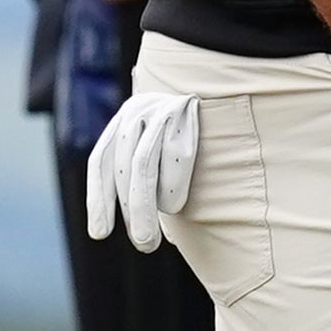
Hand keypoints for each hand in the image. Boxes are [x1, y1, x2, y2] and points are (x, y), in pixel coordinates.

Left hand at [84, 92, 199, 253]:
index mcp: (127, 117)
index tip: (100, 232)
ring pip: (142, 166)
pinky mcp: (185, 109)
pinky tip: (176, 206)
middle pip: (123, 167)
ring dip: (144, 209)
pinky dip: (173, 188)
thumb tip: (145, 228)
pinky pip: (173, 159)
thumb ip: (149, 177)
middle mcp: (138, 109)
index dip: (98, 198)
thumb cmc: (205, 132)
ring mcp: (160, 108)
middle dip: (130, 211)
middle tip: (142, 244)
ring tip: (149, 240)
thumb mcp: (166, 148)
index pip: (102, 161)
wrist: (232, 86)